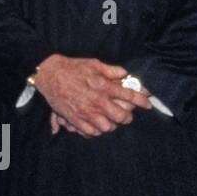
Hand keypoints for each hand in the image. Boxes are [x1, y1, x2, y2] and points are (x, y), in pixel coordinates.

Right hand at [32, 54, 150, 136]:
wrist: (49, 74)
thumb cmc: (72, 67)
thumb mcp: (94, 63)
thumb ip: (111, 70)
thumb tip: (124, 74)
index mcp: (103, 86)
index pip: (129, 96)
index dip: (142, 101)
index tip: (147, 104)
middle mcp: (96, 100)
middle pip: (121, 116)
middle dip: (126, 116)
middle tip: (125, 115)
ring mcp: (85, 111)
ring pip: (107, 127)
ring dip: (111, 124)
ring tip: (110, 120)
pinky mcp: (75, 118)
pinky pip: (91, 132)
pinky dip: (96, 131)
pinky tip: (96, 125)